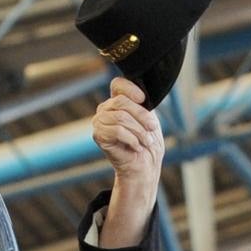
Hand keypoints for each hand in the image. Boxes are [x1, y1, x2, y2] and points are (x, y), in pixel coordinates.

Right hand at [91, 76, 163, 249]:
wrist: (144, 166)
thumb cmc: (147, 143)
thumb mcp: (149, 118)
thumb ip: (142, 104)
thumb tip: (141, 92)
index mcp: (117, 101)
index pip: (118, 84)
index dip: (131, 89)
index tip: (144, 99)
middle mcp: (105, 109)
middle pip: (122, 102)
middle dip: (142, 115)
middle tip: (151, 128)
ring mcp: (99, 121)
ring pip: (121, 117)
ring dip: (138, 130)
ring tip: (145, 141)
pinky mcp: (98, 135)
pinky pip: (117, 130)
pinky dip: (131, 139)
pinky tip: (135, 146)